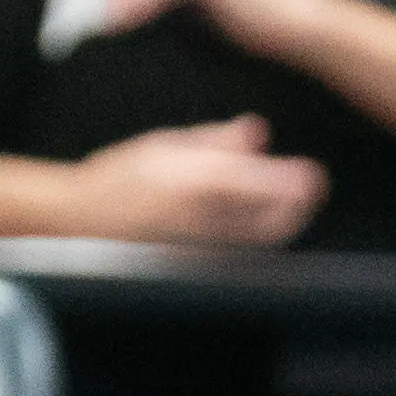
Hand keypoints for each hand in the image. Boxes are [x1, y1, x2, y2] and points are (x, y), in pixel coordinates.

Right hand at [46, 117, 326, 246]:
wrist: (82, 221)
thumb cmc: (120, 178)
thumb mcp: (166, 146)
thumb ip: (215, 141)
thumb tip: (256, 132)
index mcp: (191, 183)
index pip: (256, 185)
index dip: (290, 183)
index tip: (313, 174)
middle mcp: (200, 218)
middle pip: (269, 224)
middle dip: (296, 208)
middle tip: (310, 186)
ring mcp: (200, 246)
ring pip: (257, 239)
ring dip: (281, 219)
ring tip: (296, 198)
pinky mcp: (198, 263)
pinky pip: (239, 249)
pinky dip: (257, 230)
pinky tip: (261, 214)